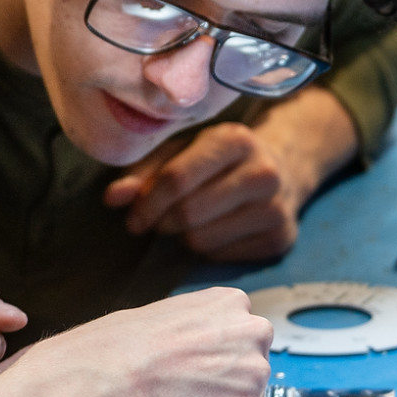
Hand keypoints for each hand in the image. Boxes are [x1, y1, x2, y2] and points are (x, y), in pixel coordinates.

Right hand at [20, 287, 271, 396]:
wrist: (111, 379)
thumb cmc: (121, 350)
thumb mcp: (163, 321)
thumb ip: (192, 338)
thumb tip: (187, 359)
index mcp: (229, 302)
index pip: (236, 340)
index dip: (212, 366)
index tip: (193, 381)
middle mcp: (251, 331)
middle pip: (245, 372)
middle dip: (216, 393)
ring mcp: (254, 370)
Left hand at [104, 88, 359, 261]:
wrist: (284, 169)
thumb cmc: (218, 160)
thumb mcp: (182, 152)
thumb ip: (145, 173)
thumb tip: (112, 199)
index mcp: (234, 139)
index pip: (177, 178)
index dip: (147, 202)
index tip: (132, 218)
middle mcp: (263, 172)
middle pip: (189, 214)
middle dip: (164, 222)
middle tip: (158, 222)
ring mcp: (276, 207)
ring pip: (203, 241)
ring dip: (185, 238)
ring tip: (190, 222)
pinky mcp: (282, 238)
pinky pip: (222, 257)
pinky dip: (209, 249)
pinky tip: (215, 230)